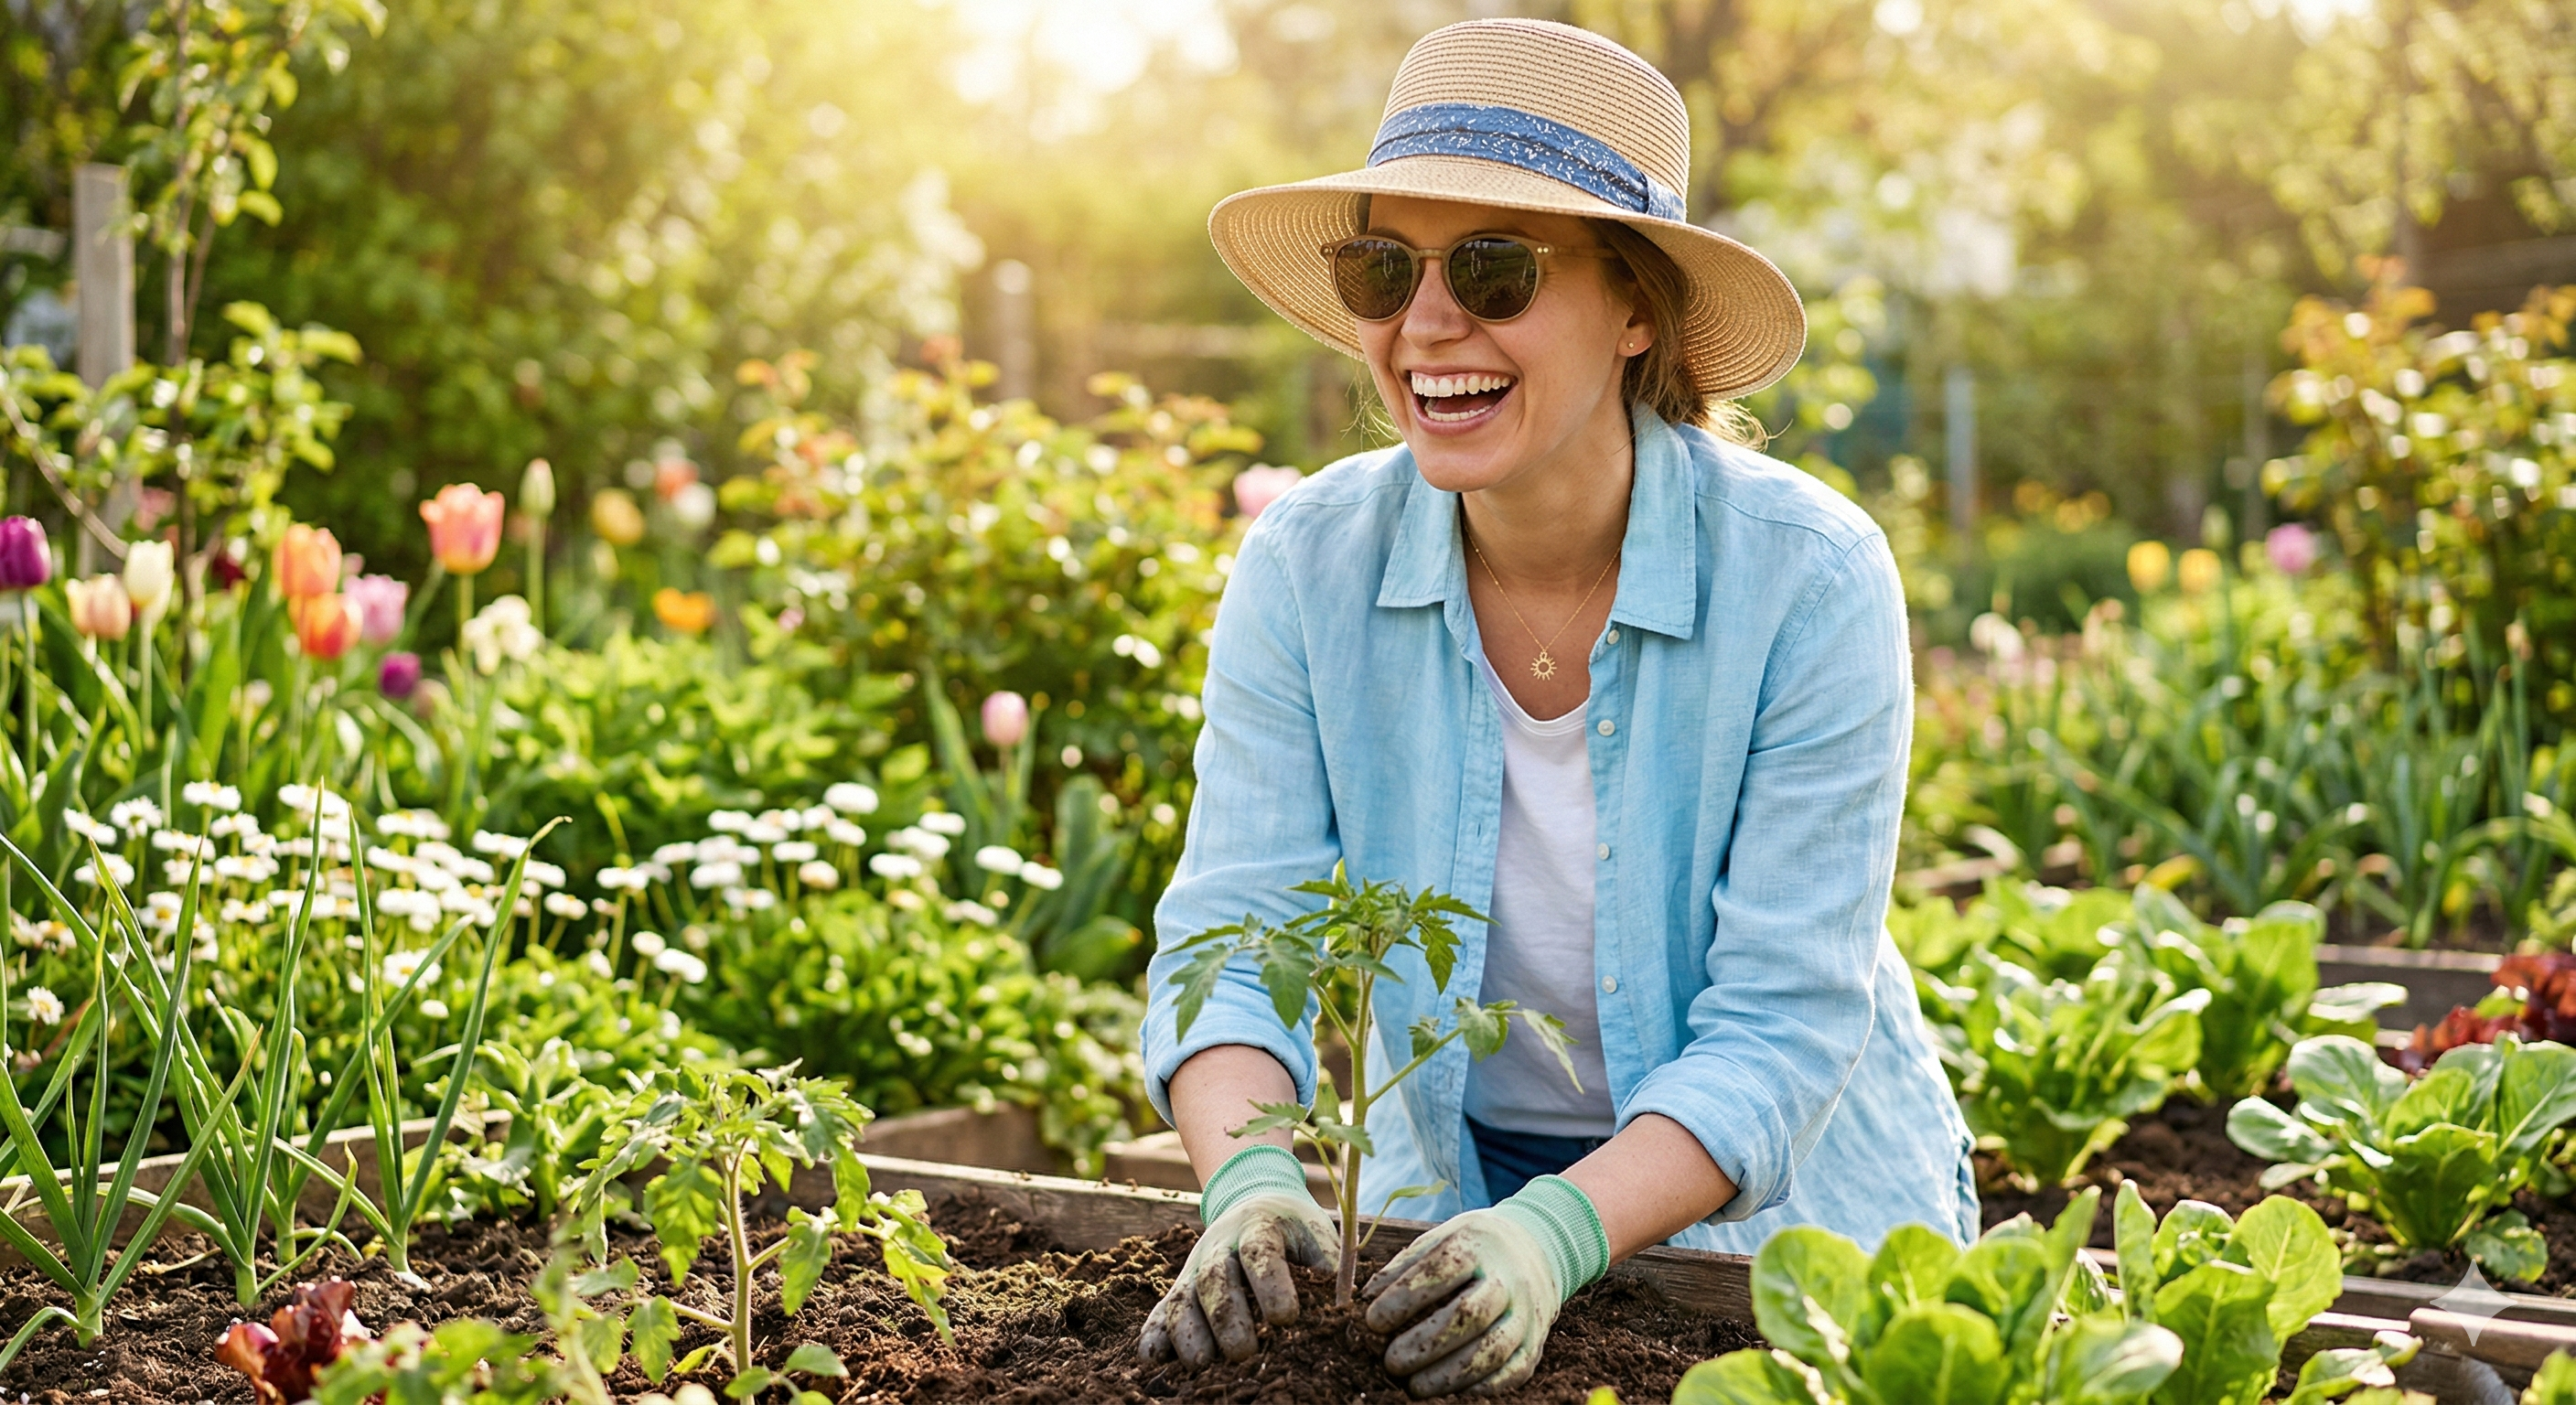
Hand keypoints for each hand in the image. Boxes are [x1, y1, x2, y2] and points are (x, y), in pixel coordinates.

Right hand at [1139, 1145, 1336, 1367]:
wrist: (1252, 1200)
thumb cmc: (1291, 1227)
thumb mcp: (1313, 1229)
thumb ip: (1326, 1258)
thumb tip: (1338, 1298)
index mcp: (1257, 1226)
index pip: (1261, 1253)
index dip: (1270, 1284)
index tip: (1286, 1317)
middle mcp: (1219, 1247)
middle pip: (1216, 1281)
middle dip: (1228, 1319)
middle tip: (1244, 1353)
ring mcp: (1194, 1270)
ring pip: (1183, 1300)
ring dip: (1189, 1333)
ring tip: (1203, 1364)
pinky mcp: (1178, 1290)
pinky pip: (1159, 1313)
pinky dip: (1154, 1337)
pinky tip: (1157, 1362)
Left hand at [1360, 1175, 1606, 1396]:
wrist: (1538, 1248)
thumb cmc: (1474, 1248)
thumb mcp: (1441, 1238)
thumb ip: (1404, 1266)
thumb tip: (1366, 1299)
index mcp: (1478, 1246)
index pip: (1441, 1270)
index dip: (1404, 1298)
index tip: (1373, 1321)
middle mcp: (1508, 1279)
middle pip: (1469, 1314)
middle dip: (1425, 1344)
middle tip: (1391, 1363)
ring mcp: (1527, 1312)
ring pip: (1493, 1349)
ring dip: (1450, 1374)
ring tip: (1414, 1387)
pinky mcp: (1536, 1342)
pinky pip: (1514, 1371)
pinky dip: (1482, 1387)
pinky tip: (1452, 1392)